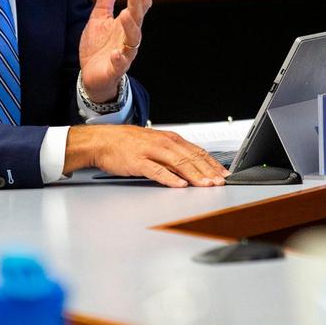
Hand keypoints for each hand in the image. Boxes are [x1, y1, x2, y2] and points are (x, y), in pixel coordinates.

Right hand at [64, 125, 227, 187]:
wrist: (102, 141)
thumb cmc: (126, 144)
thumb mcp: (153, 144)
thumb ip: (171, 155)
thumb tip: (191, 167)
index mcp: (169, 139)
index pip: (196, 151)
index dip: (212, 163)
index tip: (223, 173)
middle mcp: (163, 143)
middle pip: (191, 158)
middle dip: (208, 171)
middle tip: (220, 182)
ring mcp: (151, 152)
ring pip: (178, 163)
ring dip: (195, 175)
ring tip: (206, 185)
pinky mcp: (139, 162)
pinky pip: (157, 171)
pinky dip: (170, 178)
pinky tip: (180, 185)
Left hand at [78, 0, 154, 102]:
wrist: (92, 76)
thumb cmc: (99, 46)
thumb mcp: (99, 18)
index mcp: (126, 24)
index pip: (139, 7)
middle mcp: (129, 38)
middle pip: (137, 19)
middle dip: (137, 4)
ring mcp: (124, 54)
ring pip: (132, 40)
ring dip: (130, 27)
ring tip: (126, 14)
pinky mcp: (115, 69)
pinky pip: (120, 65)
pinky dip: (119, 59)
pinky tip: (116, 53)